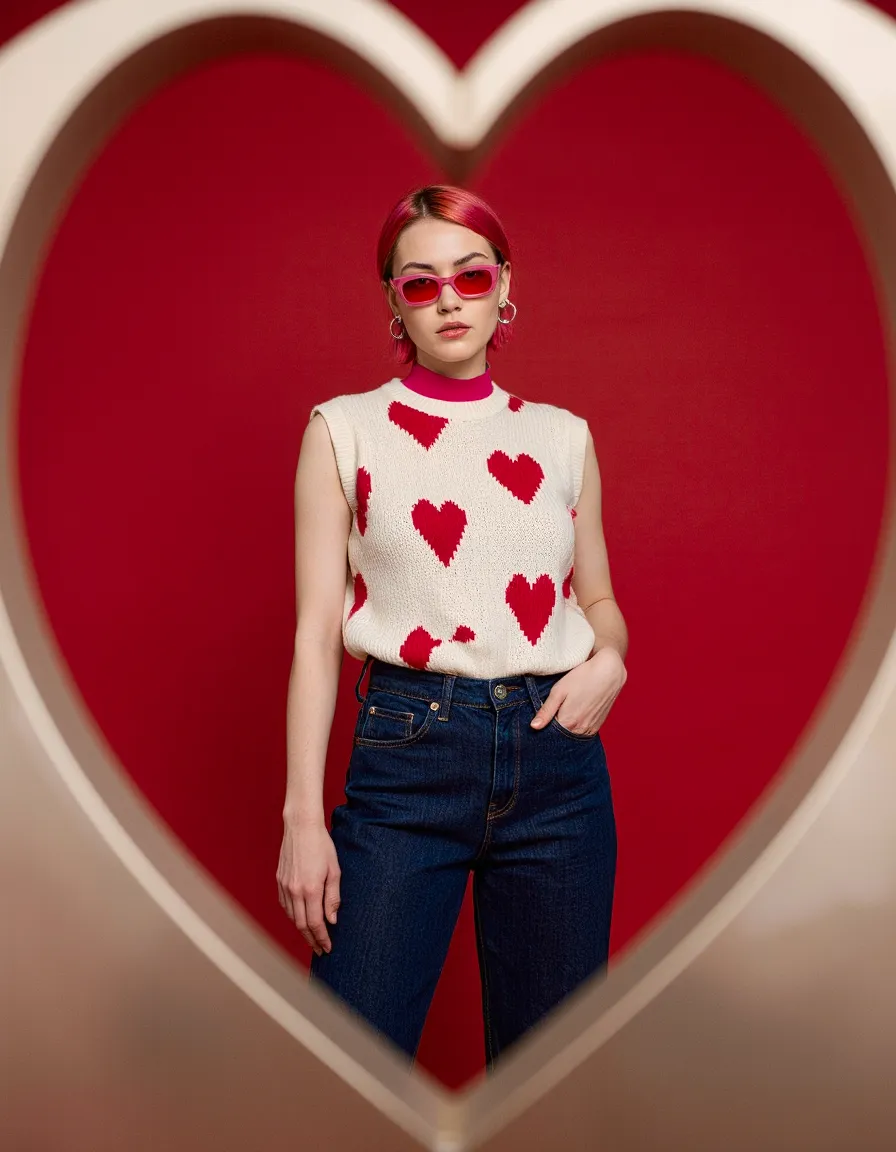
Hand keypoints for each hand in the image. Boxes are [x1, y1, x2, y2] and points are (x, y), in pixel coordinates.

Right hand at [276, 818, 340, 956]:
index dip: (321, 939)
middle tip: (320, 949)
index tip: (327, 948)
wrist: (301, 827)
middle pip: (301, 925)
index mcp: (310, 889)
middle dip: (311, 940)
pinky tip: (300, 917)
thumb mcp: (334, 870)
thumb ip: (333, 897)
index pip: (315, 924)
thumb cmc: (322, 845)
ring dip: (301, 930)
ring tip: (311, 937)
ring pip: (292, 917)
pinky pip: (284, 905)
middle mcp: (295, 891)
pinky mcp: (279, 880)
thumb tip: (332, 920)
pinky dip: (292, 915)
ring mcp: (285, 886)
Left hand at [530, 647, 626, 734]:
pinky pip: (582, 732)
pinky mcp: (597, 726)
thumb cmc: (582, 677)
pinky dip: (575, 727)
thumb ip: (546, 710)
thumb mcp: (559, 691)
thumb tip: (534, 726)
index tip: (540, 720)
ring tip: (564, 711)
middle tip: (551, 714)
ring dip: (565, 728)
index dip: (543, 728)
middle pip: (561, 737)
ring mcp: (590, 729)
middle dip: (553, 730)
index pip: (549, 735)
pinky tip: (574, 714)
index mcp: (568, 723)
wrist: (609, 672)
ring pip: (572, 735)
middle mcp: (580, 730)